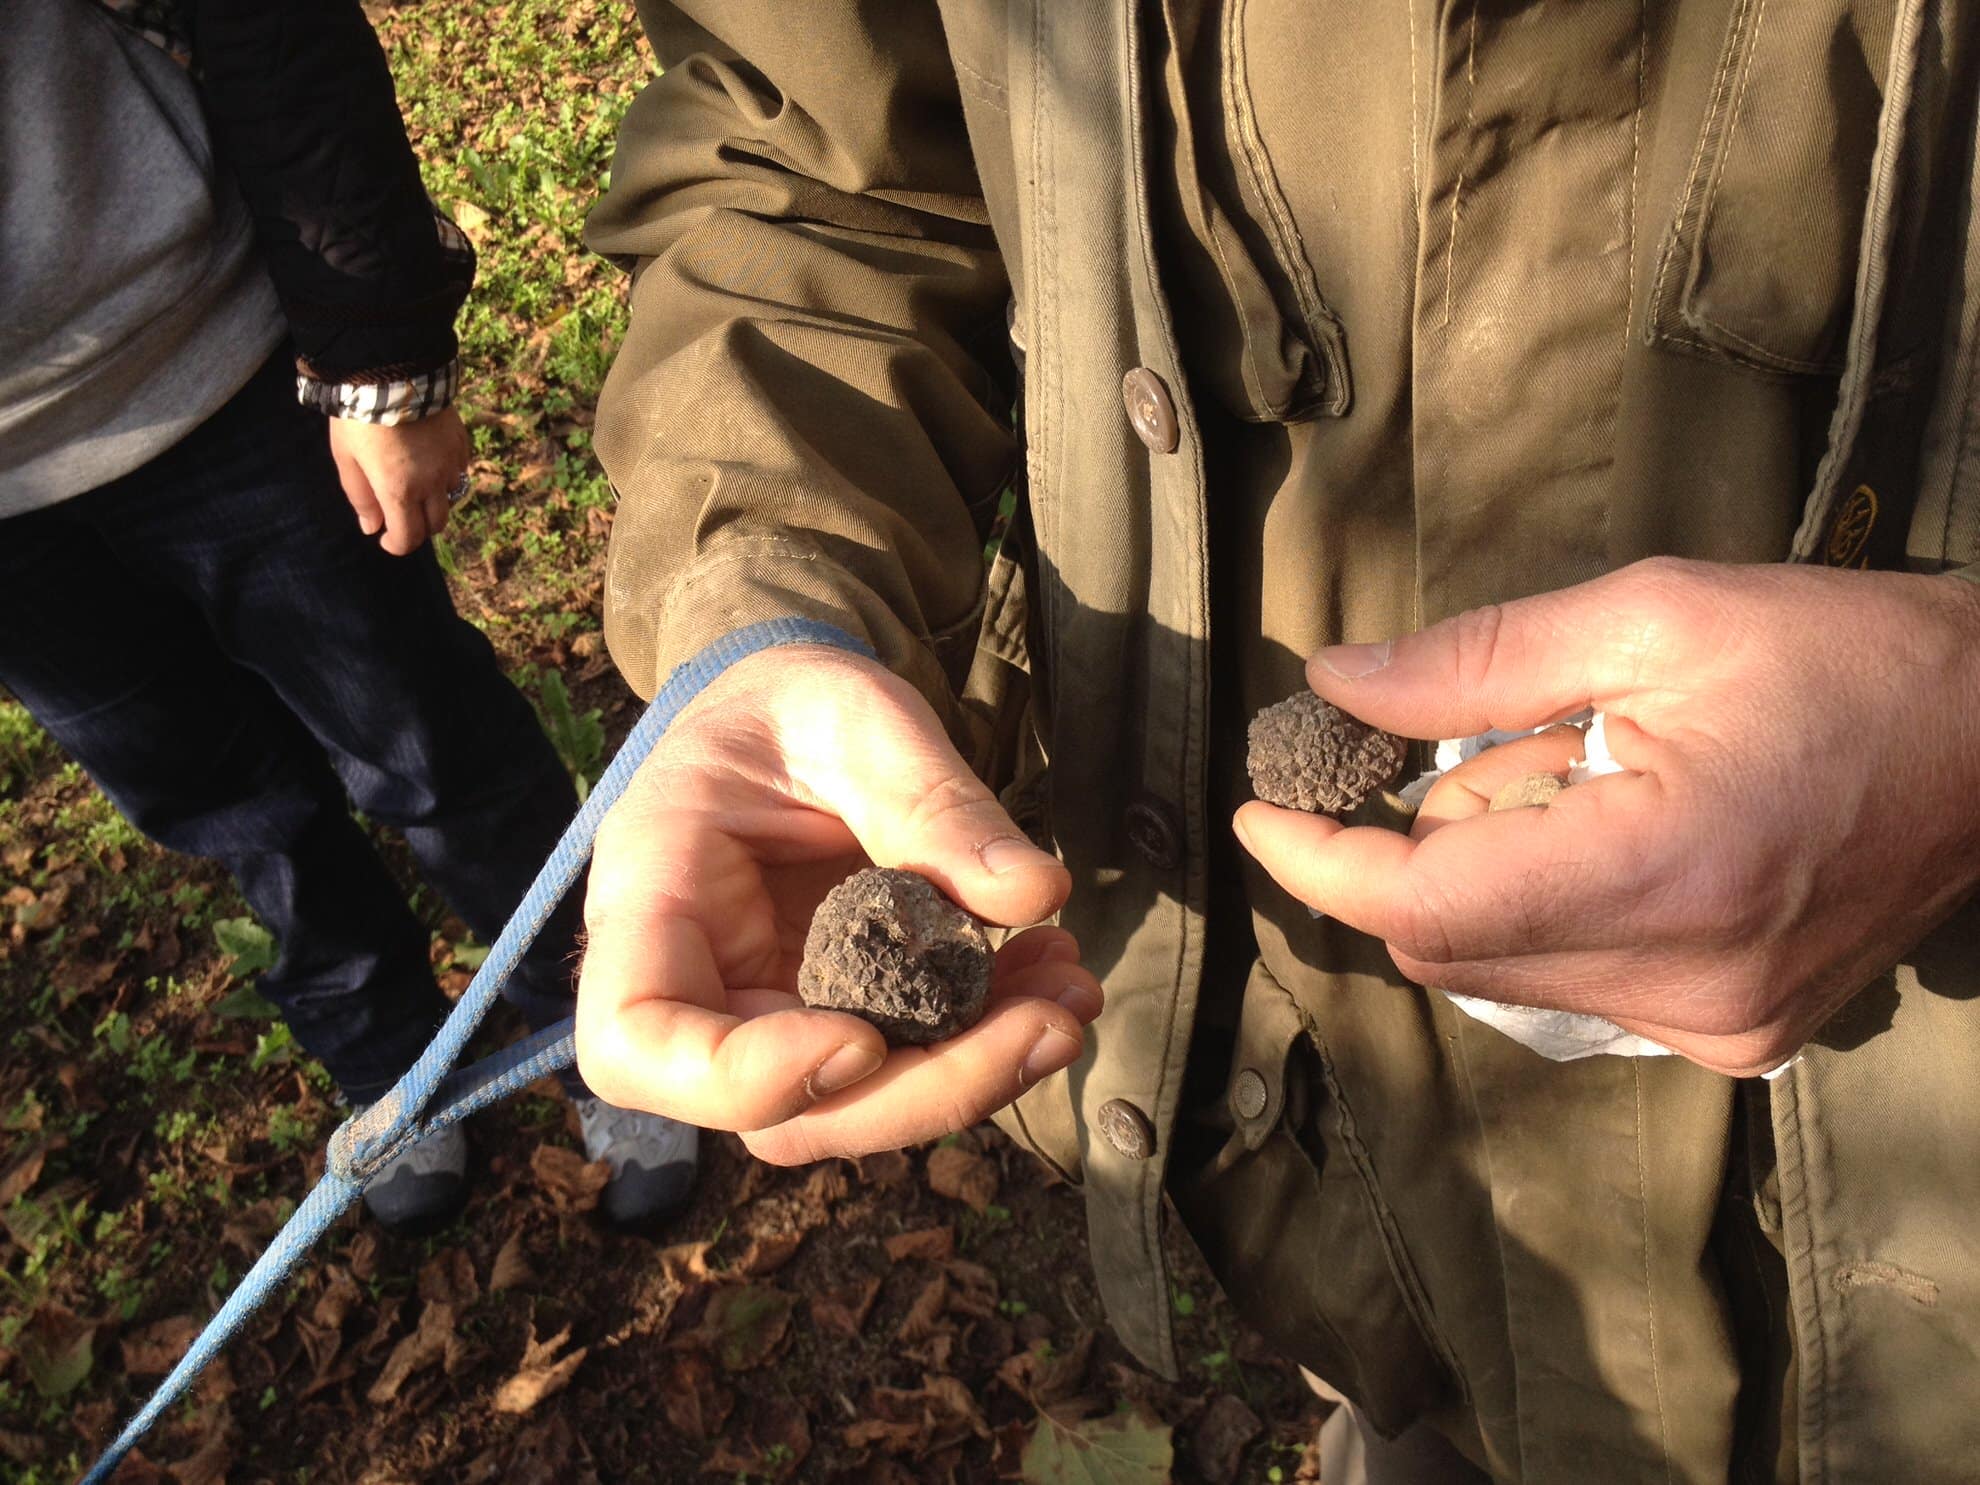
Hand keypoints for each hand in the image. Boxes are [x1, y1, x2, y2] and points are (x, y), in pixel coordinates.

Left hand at [326, 408, 469, 555]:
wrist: (391, 373)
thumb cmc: (359, 417)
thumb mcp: (346, 458)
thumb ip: (360, 496)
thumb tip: (372, 527)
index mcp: (399, 491)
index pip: (408, 538)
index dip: (397, 545)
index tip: (385, 539)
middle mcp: (431, 484)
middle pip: (435, 525)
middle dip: (417, 527)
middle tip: (399, 513)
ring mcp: (450, 464)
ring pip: (451, 499)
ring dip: (434, 501)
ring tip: (416, 485)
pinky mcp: (460, 444)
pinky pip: (459, 470)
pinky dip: (447, 475)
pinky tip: (431, 461)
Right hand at [574, 644, 1101, 1162]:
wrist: (794, 720)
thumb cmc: (796, 707)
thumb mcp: (859, 719)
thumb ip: (932, 800)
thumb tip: (1033, 893)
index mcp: (648, 896)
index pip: (637, 1039)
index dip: (744, 1077)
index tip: (866, 1041)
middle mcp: (694, 985)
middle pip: (773, 1112)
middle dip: (923, 1092)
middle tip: (1048, 1026)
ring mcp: (765, 1021)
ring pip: (853, 1109)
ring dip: (974, 1076)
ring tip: (1069, 996)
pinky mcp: (836, 1025)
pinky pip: (905, 1070)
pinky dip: (987, 1043)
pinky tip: (1053, 980)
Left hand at [1233, 558, 1979, 1076]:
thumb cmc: (1843, 654)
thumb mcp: (1655, 617)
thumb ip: (1478, 662)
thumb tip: (1333, 683)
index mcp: (1663, 869)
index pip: (1425, 905)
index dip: (1321, 862)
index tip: (1257, 813)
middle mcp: (1686, 979)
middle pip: (1448, 945)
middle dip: (1419, 848)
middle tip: (1488, 745)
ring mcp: (1716, 1024)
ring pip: (1501, 971)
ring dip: (1489, 876)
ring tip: (1585, 776)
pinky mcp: (1737, 1036)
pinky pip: (1572, 985)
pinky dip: (1548, 910)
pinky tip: (1620, 832)